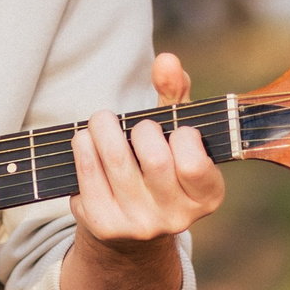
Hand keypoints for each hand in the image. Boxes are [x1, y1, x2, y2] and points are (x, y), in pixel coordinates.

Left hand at [59, 53, 225, 289]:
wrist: (128, 229)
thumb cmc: (156, 165)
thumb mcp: (173, 134)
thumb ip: (175, 95)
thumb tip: (166, 60)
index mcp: (205, 196)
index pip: (195, 163)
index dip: (182, 137)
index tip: (173, 129)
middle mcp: (177, 218)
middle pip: (155, 159)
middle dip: (139, 128)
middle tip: (129, 122)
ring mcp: (140, 226)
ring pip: (118, 162)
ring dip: (104, 131)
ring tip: (100, 121)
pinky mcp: (106, 227)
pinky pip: (89, 177)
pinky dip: (83, 150)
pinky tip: (84, 141)